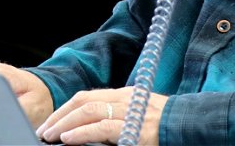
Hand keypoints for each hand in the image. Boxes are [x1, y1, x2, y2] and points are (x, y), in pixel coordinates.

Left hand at [36, 87, 166, 145]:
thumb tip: (91, 127)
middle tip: (43, 131)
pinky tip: (68, 138)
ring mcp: (130, 111)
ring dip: (64, 124)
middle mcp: (125, 98)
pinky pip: (102, 127)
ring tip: (50, 136)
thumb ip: (117, 116)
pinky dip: (81, 132)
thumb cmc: (166, 125)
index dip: (65, 109)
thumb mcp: (139, 116)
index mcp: (124, 95)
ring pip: (89, 110)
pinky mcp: (134, 128)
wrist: (191, 126)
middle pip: (83, 100)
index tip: (50, 123)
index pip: (87, 96)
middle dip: (59, 116)